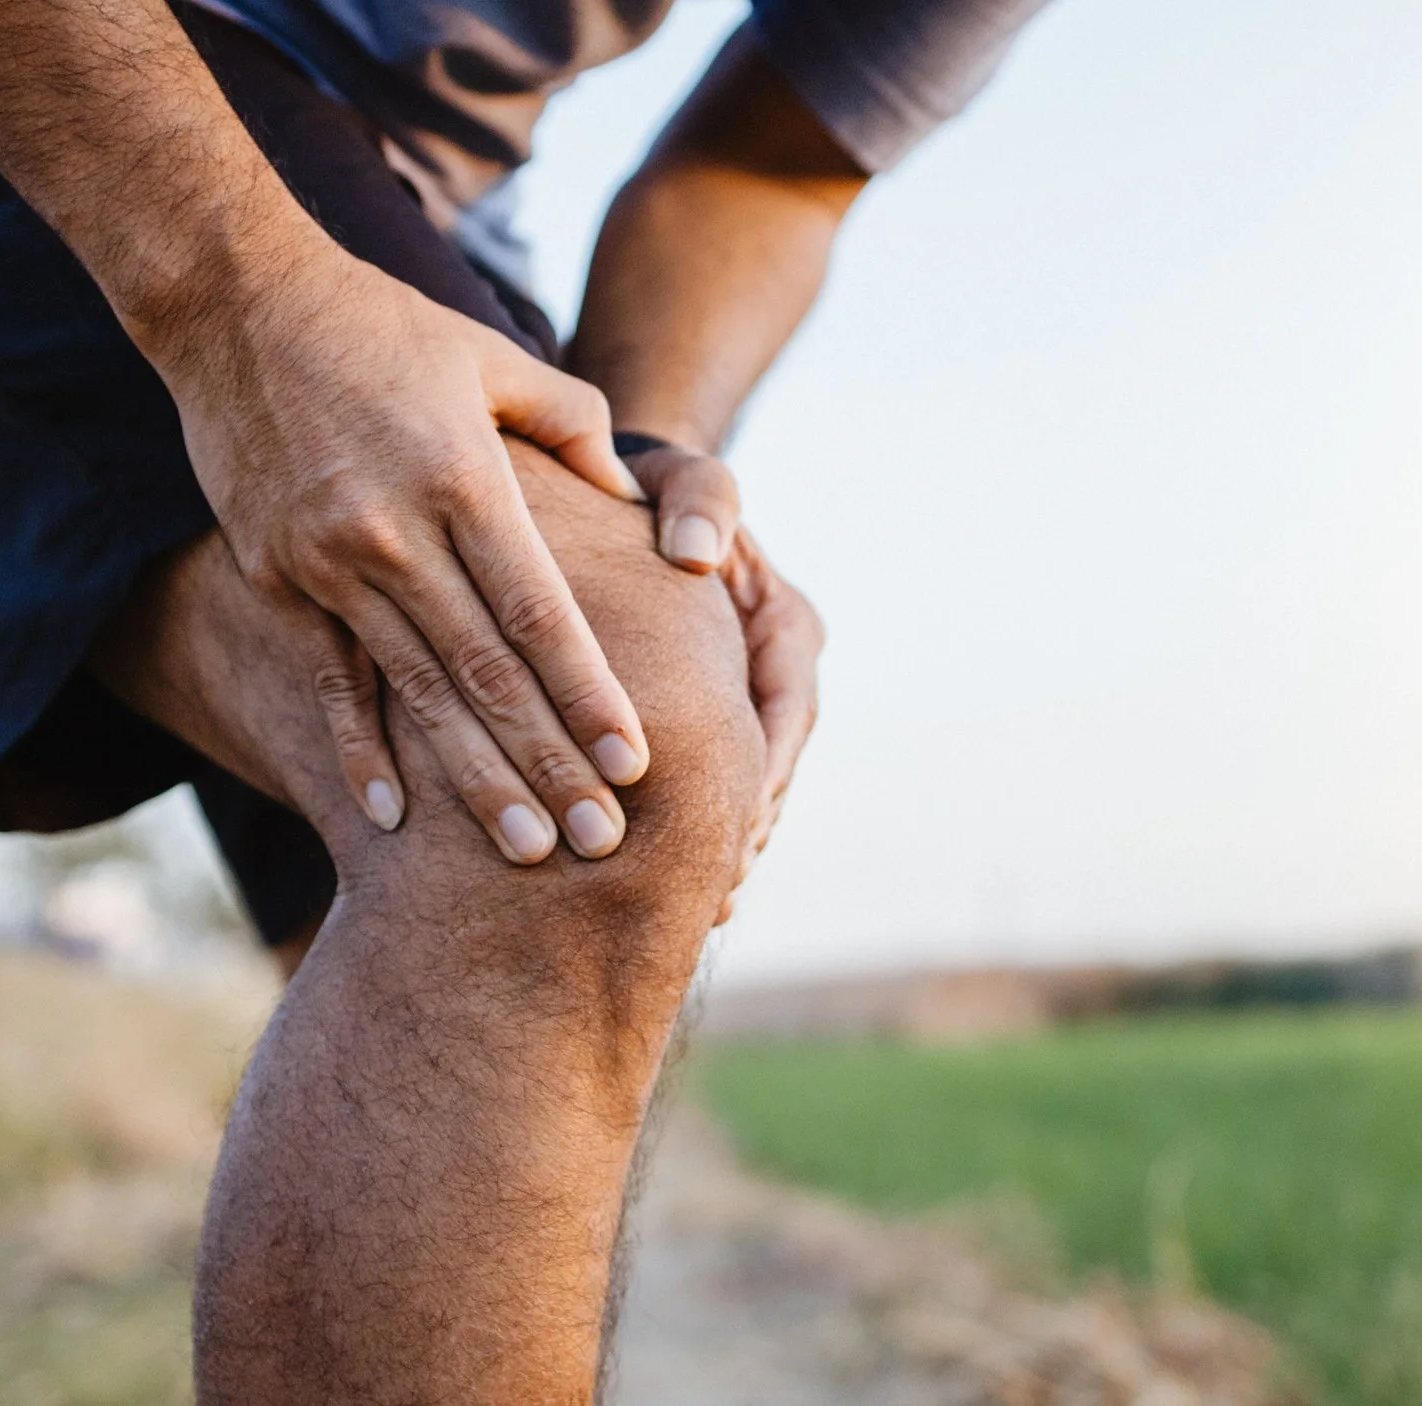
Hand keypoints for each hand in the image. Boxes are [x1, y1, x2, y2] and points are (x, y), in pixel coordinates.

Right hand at [150, 228, 650, 863]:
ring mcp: (326, 561)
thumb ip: (571, 423)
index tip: (635, 763)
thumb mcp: (491, 356)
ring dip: (472, 780)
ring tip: (525, 851)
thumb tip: (630, 494)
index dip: (587, 694)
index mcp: (463, 479)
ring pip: (415, 694)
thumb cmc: (381, 325)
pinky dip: (358, 752)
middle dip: (547, 765)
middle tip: (598, 843)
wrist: (233, 300)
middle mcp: (394, 531)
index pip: (539, 613)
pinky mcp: (274, 576)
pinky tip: (394, 819)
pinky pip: (327, 682)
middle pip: (485, 673)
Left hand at [624, 445, 821, 919]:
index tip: (734, 832)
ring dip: (725, 850)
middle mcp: (779, 674)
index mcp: (787, 626)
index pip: (785, 714)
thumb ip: (701, 498)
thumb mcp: (684, 477)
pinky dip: (697, 836)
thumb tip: (700, 548)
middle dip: (745, 834)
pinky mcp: (711, 724)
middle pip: (772, 770)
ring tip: (693, 917)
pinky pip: (712, 786)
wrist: (633, 495)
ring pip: (745, 790)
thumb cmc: (657, 484)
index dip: (762, 776)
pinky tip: (667, 896)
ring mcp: (747, 703)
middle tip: (712, 899)